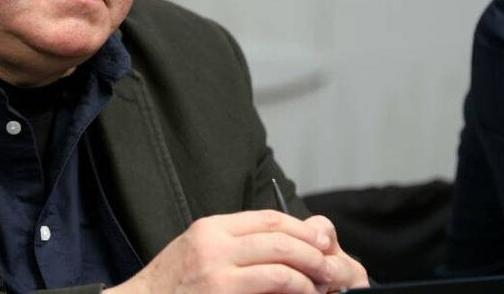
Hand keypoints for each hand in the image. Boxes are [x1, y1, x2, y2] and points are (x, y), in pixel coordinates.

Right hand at [107, 210, 368, 293]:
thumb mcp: (197, 256)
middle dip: (314, 248)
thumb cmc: (169, 291)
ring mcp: (217, 267)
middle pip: (279, 233)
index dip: (300, 228)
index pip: (267, 218)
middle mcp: (214, 242)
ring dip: (312, 269)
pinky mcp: (223, 290)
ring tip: (326, 282)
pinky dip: (298, 287)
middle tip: (334, 263)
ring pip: (282, 257)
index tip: (322, 241)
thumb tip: (279, 251)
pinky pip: (274, 282)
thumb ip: (232, 248)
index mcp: (210, 229)